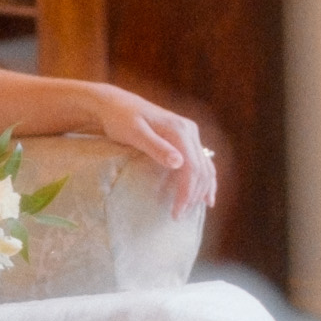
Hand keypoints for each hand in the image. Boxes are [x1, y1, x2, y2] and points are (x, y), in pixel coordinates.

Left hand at [90, 85, 216, 220]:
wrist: (114, 104)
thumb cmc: (120, 119)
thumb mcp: (134, 132)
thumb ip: (156, 147)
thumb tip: (179, 163)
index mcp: (179, 130)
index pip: (192, 167)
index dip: (186, 192)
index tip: (176, 212)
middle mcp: (189, 130)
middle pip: (201, 169)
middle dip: (193, 195)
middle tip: (179, 216)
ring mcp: (189, 134)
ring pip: (205, 166)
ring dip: (201, 190)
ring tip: (192, 211)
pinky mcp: (185, 139)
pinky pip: (201, 162)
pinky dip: (205, 179)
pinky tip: (206, 195)